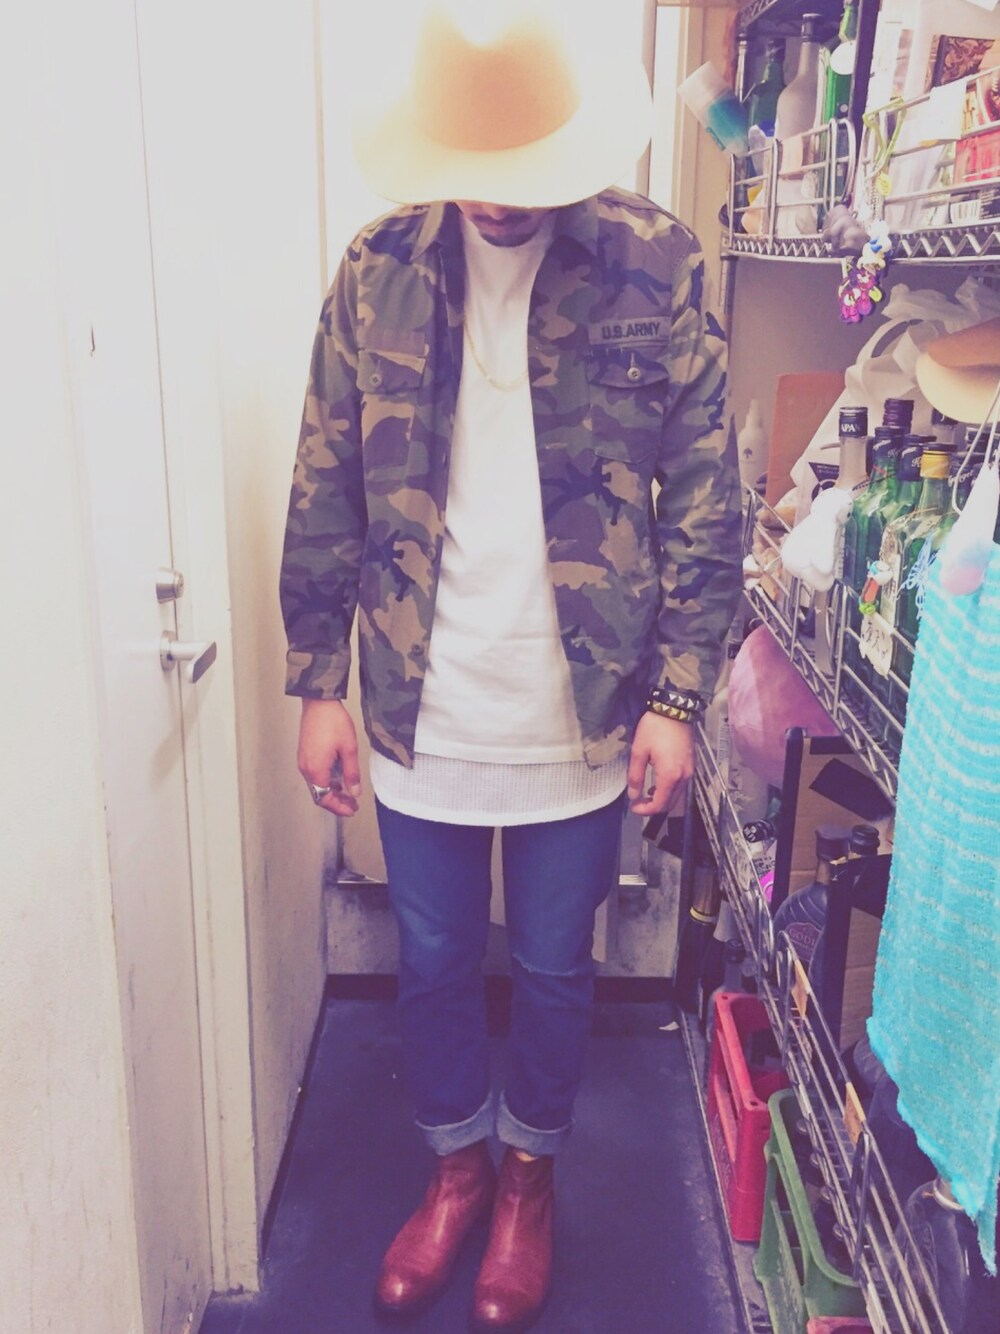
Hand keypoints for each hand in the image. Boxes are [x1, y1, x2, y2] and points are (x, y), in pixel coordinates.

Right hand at [297, 698, 361, 816]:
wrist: (319, 703)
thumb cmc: (334, 723)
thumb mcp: (349, 749)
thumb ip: (351, 773)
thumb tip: (354, 792)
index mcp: (316, 770)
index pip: (325, 799)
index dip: (339, 808)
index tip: (352, 810)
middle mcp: (306, 768)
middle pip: (319, 795)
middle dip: (336, 802)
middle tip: (352, 805)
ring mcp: (303, 761)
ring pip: (316, 786)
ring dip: (331, 792)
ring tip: (348, 794)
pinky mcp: (304, 754)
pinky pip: (314, 775)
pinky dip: (326, 782)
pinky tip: (338, 779)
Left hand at [626, 712, 693, 815]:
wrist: (674, 710)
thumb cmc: (655, 728)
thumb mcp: (639, 751)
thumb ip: (635, 776)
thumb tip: (633, 795)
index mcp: (670, 775)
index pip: (659, 805)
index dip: (645, 811)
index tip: (634, 807)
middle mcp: (683, 777)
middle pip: (670, 804)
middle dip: (654, 808)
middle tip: (639, 803)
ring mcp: (689, 771)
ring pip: (677, 796)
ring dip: (662, 800)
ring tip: (646, 794)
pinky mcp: (691, 765)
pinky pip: (681, 786)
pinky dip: (670, 791)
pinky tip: (658, 784)